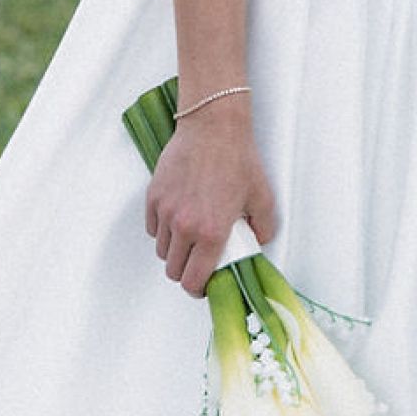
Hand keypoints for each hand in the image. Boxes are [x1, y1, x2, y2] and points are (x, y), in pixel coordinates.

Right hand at [145, 101, 278, 298]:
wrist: (213, 126)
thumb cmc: (238, 158)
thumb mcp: (263, 197)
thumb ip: (263, 228)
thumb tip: (255, 243)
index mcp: (212, 232)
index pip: (193, 280)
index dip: (198, 289)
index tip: (204, 285)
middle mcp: (185, 226)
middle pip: (173, 270)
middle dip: (186, 271)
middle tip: (199, 260)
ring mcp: (166, 212)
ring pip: (162, 250)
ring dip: (175, 250)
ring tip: (191, 236)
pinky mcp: (154, 197)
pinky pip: (153, 228)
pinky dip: (163, 230)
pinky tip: (179, 218)